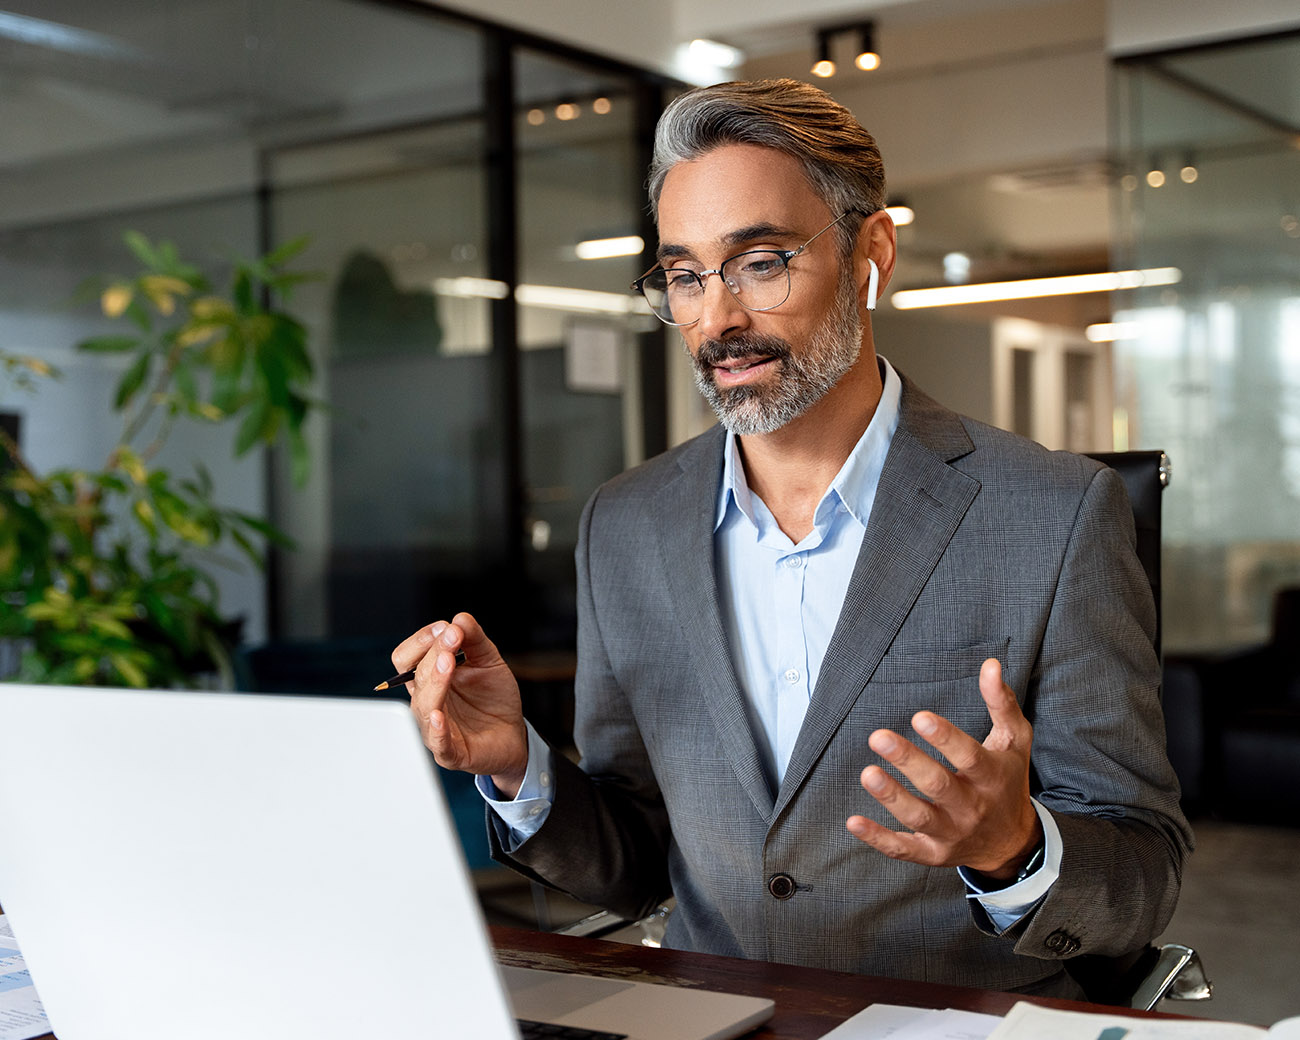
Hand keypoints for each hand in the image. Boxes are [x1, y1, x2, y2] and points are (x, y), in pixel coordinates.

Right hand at [390, 612, 528, 796]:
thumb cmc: (493, 699)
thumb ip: (474, 639)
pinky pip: (438, 742)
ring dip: (435, 681)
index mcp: (429, 679)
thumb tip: (460, 618)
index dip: (422, 640)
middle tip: (452, 637)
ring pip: (423, 704)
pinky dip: (437, 729)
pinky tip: (439, 716)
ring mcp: (436, 727)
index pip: (406, 658)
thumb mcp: (488, 661)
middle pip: (416, 675)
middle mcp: (428, 702)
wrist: (513, 733)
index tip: (446, 627)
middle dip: (433, 653)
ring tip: (448, 662)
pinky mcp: (451, 751)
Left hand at [845, 658, 1041, 877]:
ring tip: (867, 773)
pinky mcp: (933, 852)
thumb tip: (990, 664)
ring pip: (919, 816)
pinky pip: (904, 848)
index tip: (919, 717)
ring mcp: (951, 832)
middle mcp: (972, 807)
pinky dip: (878, 839)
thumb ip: (1000, 702)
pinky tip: (853, 821)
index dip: (945, 738)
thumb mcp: (1014, 740)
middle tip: (878, 736)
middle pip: (938, 785)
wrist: (1012, 842)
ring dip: (891, 797)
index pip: (969, 757)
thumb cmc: (1008, 780)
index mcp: (991, 776)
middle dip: (908, 761)